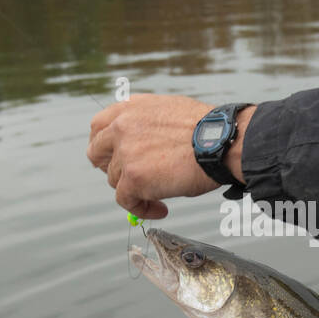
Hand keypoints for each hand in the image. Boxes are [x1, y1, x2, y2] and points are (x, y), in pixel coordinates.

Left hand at [87, 93, 218, 218]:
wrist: (222, 141)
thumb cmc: (207, 129)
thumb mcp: (168, 112)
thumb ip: (145, 123)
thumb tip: (139, 144)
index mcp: (129, 107)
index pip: (98, 127)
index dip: (105, 146)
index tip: (115, 158)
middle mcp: (121, 126)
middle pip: (96, 154)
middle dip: (111, 169)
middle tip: (130, 179)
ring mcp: (125, 152)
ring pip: (114, 180)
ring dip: (134, 190)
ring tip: (159, 195)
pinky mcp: (133, 177)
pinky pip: (126, 201)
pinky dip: (141, 209)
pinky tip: (160, 209)